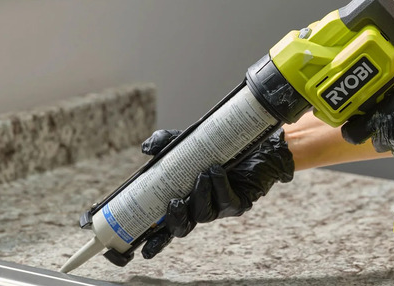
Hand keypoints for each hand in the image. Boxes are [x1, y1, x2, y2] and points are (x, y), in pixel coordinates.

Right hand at [139, 128, 293, 258]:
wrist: (251, 143)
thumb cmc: (215, 148)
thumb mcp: (186, 142)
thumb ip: (165, 142)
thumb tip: (146, 149)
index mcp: (183, 200)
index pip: (165, 226)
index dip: (155, 241)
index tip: (142, 251)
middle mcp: (199, 208)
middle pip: (182, 228)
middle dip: (175, 220)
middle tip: (174, 202)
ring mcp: (219, 209)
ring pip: (204, 214)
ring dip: (200, 194)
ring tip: (202, 174)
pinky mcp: (239, 204)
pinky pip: (226, 201)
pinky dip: (219, 185)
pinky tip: (216, 171)